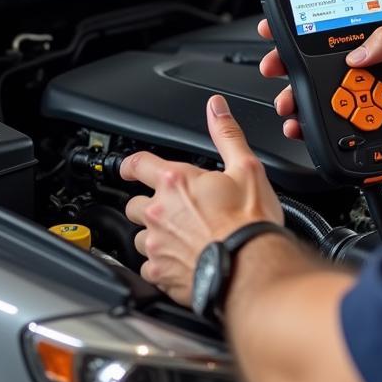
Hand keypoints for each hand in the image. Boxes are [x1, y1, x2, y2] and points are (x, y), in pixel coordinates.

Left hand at [120, 94, 283, 302]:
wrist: (251, 268)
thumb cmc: (250, 222)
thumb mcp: (246, 168)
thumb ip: (226, 134)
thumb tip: (217, 108)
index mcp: (175, 181)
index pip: (137, 164)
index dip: (131, 165)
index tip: (130, 169)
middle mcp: (158, 212)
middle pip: (135, 204)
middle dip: (150, 205)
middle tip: (175, 210)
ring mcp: (156, 244)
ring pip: (139, 237)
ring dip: (154, 236)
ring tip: (180, 238)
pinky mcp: (160, 273)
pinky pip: (148, 268)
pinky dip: (160, 265)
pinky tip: (180, 262)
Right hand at [258, 19, 381, 167]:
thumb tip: (357, 51)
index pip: (335, 35)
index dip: (305, 30)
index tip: (279, 29)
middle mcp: (373, 74)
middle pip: (320, 70)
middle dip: (291, 69)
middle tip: (276, 69)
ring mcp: (370, 104)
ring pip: (325, 101)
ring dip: (300, 102)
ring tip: (290, 104)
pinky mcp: (372, 131)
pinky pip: (338, 131)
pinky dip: (317, 130)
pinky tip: (305, 128)